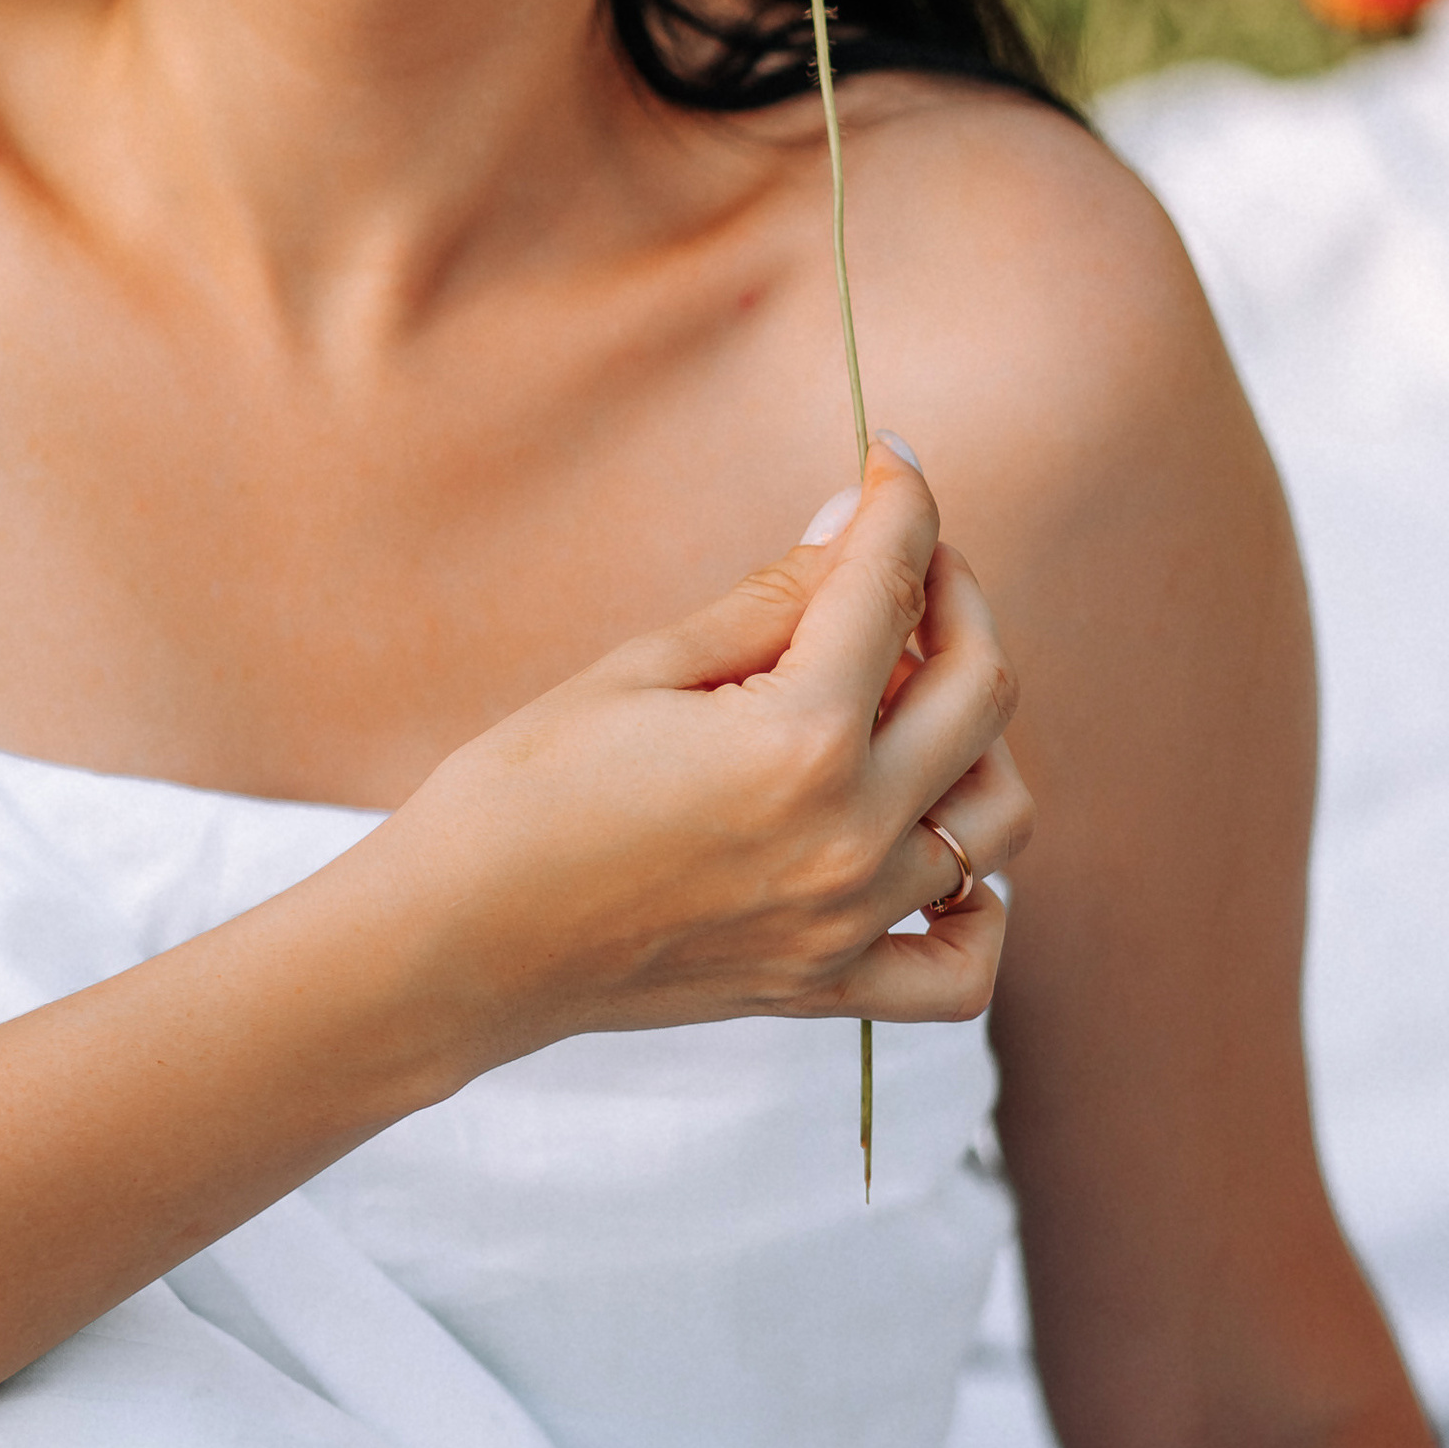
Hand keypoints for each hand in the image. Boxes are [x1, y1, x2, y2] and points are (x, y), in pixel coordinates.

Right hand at [383, 435, 1030, 1056]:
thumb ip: (772, 598)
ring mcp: (848, 922)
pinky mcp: (826, 984)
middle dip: (954, 594)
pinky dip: (979, 906)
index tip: (890, 463)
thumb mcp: (640, 668)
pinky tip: (930, 843)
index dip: (903, 504)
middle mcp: (850, 837)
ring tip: (909, 692)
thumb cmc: (517, 795)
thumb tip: (856, 525)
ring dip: (976, 734)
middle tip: (902, 560)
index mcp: (799, 741)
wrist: (451, 948)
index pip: (890, 587)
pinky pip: (963, 964)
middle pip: (979, 689)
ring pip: (998, 815)